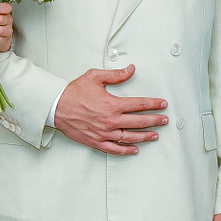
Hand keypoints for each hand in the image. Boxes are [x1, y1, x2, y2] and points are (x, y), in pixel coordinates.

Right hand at [53, 66, 167, 155]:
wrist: (56, 107)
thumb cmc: (74, 92)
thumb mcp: (95, 77)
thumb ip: (116, 75)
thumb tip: (131, 70)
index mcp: (112, 104)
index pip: (139, 105)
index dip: (154, 104)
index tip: (163, 104)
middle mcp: (111, 121)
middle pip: (139, 122)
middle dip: (155, 121)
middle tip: (165, 120)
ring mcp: (104, 133)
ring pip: (130, 137)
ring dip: (145, 136)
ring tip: (155, 135)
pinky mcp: (96, 141)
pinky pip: (114, 149)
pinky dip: (126, 150)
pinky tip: (135, 149)